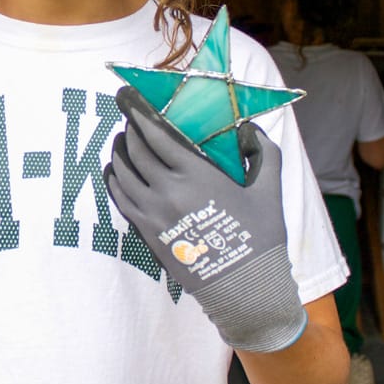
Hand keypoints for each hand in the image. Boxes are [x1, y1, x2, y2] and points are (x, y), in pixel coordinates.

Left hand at [105, 86, 305, 352]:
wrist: (246, 287)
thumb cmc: (261, 236)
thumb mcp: (269, 188)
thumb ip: (262, 151)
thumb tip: (247, 128)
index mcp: (197, 175)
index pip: (157, 134)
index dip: (140, 112)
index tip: (130, 96)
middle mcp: (169, 191)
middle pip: (136, 150)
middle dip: (129, 127)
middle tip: (128, 113)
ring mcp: (154, 213)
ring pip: (123, 173)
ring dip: (119, 151)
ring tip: (122, 139)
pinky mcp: (147, 233)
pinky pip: (121, 199)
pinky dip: (114, 179)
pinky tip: (116, 170)